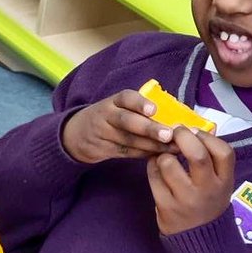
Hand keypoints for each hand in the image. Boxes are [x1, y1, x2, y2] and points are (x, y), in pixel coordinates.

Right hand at [62, 89, 176, 163]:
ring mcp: (103, 134)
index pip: (126, 98)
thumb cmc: (108, 118)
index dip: (139, 103)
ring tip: (173, 148)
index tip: (154, 109)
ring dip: (152, 144)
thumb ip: (139, 109)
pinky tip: (160, 154)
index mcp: (113, 101)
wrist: (76, 135)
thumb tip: (176, 115)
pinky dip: (144, 153)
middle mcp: (106, 115)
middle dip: (149, 128)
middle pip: (127, 121)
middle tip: (168, 134)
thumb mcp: (117, 107)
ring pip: (129, 140)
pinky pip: (127, 152)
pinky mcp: (104, 150)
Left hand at [147, 127, 234, 235]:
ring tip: (163, 155)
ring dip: (162, 154)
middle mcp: (208, 190)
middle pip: (197, 155)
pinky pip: (153, 177)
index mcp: (224, 182)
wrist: (200, 239)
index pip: (224, 152)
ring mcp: (186, 199)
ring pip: (169, 164)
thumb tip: (195, 128)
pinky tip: (155, 166)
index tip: (194, 131)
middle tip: (174, 131)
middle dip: (182, 137)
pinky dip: (151, 166)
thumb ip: (211, 160)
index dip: (207, 137)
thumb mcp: (218, 183)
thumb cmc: (207, 202)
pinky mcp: (166, 206)